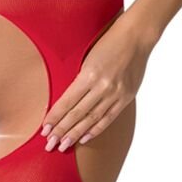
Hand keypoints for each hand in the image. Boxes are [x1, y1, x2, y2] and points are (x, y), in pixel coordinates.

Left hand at [41, 14, 156, 151]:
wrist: (137, 36)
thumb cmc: (108, 42)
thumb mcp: (88, 57)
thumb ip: (79, 80)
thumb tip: (64, 103)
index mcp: (89, 74)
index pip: (67, 102)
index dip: (54, 118)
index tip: (44, 130)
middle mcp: (102, 86)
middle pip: (77, 114)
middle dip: (61, 131)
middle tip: (49, 144)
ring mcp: (115, 93)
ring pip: (91, 119)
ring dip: (75, 134)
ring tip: (63, 146)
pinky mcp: (125, 97)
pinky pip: (108, 118)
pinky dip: (95, 130)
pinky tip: (83, 139)